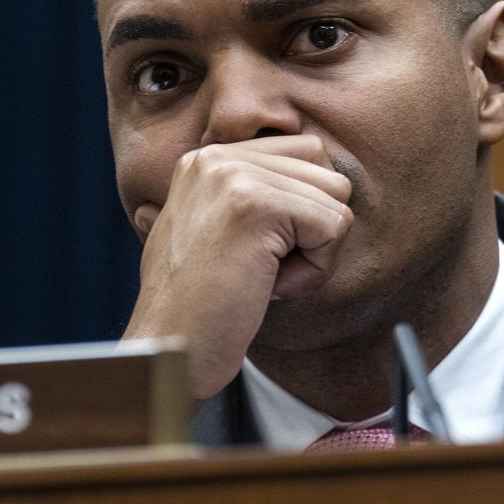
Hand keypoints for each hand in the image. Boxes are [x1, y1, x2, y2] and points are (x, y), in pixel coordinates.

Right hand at [120, 135, 352, 398]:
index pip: (308, 154)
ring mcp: (234, 176)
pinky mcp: (255, 205)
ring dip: (314, 253)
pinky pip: (334, 228)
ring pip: (336, 200)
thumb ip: (265, 197)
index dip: (304, 213)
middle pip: (328, 175)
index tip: (257, 252)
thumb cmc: (202, 307)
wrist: (167, 350)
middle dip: (314, 231)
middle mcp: (218, 157)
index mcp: (209, 159)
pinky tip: (267, 288)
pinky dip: (313, 272)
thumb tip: (334, 183)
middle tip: (261, 269)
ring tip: (261, 277)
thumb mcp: (224, 233)